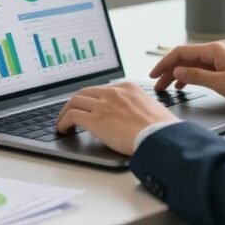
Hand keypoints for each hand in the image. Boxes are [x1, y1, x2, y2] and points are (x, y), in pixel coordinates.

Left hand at [55, 82, 178, 154]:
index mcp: (128, 87)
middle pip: (85, 92)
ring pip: (75, 102)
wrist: (161, 137)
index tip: (88, 106)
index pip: (102, 89)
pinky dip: (63, 121)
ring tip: (62, 122)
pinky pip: (72, 116)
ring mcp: (103, 104)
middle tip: (70, 112)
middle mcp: (114, 92)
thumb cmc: (162, 129)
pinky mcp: (95, 119)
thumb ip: (137, 108)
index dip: (91, 99)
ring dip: (65, 112)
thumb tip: (130, 118)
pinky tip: (62, 129)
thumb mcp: (151, 108)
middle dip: (75, 102)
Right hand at [149, 40, 224, 103]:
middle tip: (158, 85)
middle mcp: (216, 48)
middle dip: (169, 71)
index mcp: (213, 50)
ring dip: (180, 73)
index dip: (164, 64)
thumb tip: (177, 72)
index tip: (153, 75)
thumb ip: (196, 77)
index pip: (180, 53)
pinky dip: (193, 74)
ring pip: (194, 62)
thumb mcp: (220, 83)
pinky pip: (204, 66)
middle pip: (186, 57)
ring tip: (169, 87)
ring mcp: (223, 55)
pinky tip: (188, 83)